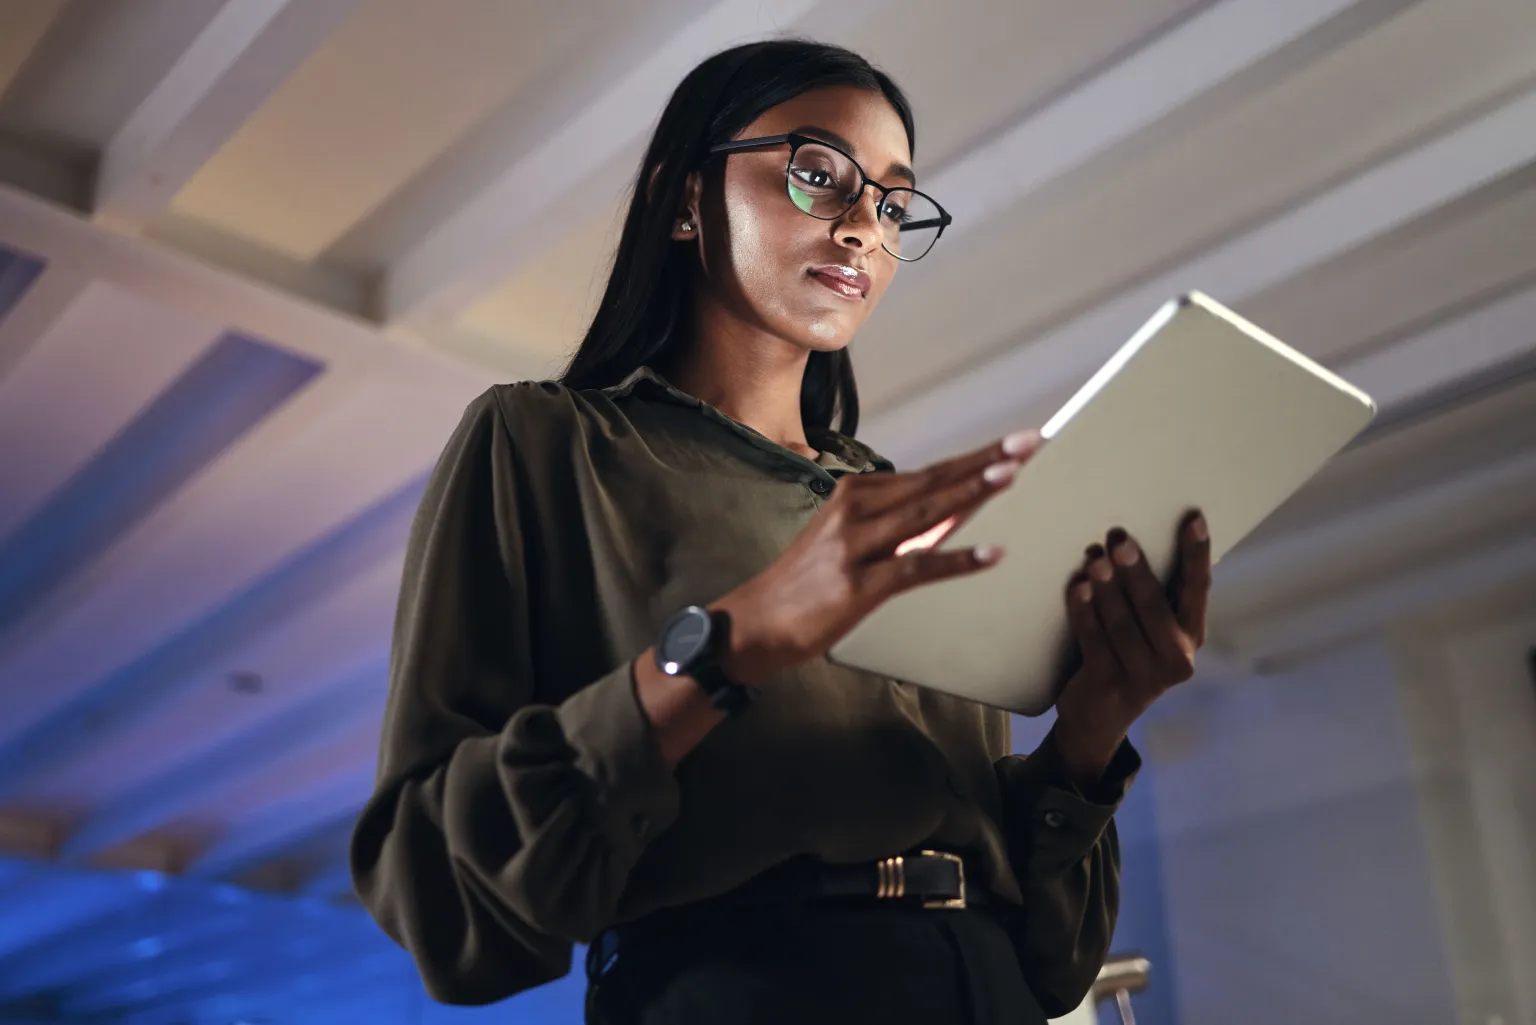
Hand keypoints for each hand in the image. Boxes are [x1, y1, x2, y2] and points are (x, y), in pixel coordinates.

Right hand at [713, 430, 1043, 686]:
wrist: (755, 622)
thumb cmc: (808, 583)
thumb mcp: (852, 541)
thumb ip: (900, 525)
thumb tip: (959, 510)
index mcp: (856, 495)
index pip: (929, 472)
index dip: (976, 457)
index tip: (1015, 441)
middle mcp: (856, 510)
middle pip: (933, 481)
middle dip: (985, 460)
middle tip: (1028, 441)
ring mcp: (856, 546)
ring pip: (925, 513)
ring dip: (971, 492)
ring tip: (1011, 474)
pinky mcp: (858, 585)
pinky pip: (916, 568)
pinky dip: (957, 560)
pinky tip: (990, 554)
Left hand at [1051, 512, 1211, 784]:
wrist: (1098, 719)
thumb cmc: (1127, 655)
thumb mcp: (1151, 631)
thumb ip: (1153, 595)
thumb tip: (1131, 539)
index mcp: (1192, 636)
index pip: (1198, 589)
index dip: (1196, 554)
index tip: (1193, 518)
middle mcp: (1177, 658)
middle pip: (1155, 605)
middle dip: (1136, 569)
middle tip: (1119, 537)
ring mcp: (1144, 676)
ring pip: (1122, 622)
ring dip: (1106, 587)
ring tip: (1094, 557)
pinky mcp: (1109, 684)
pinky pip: (1093, 640)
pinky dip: (1083, 611)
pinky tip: (1076, 587)